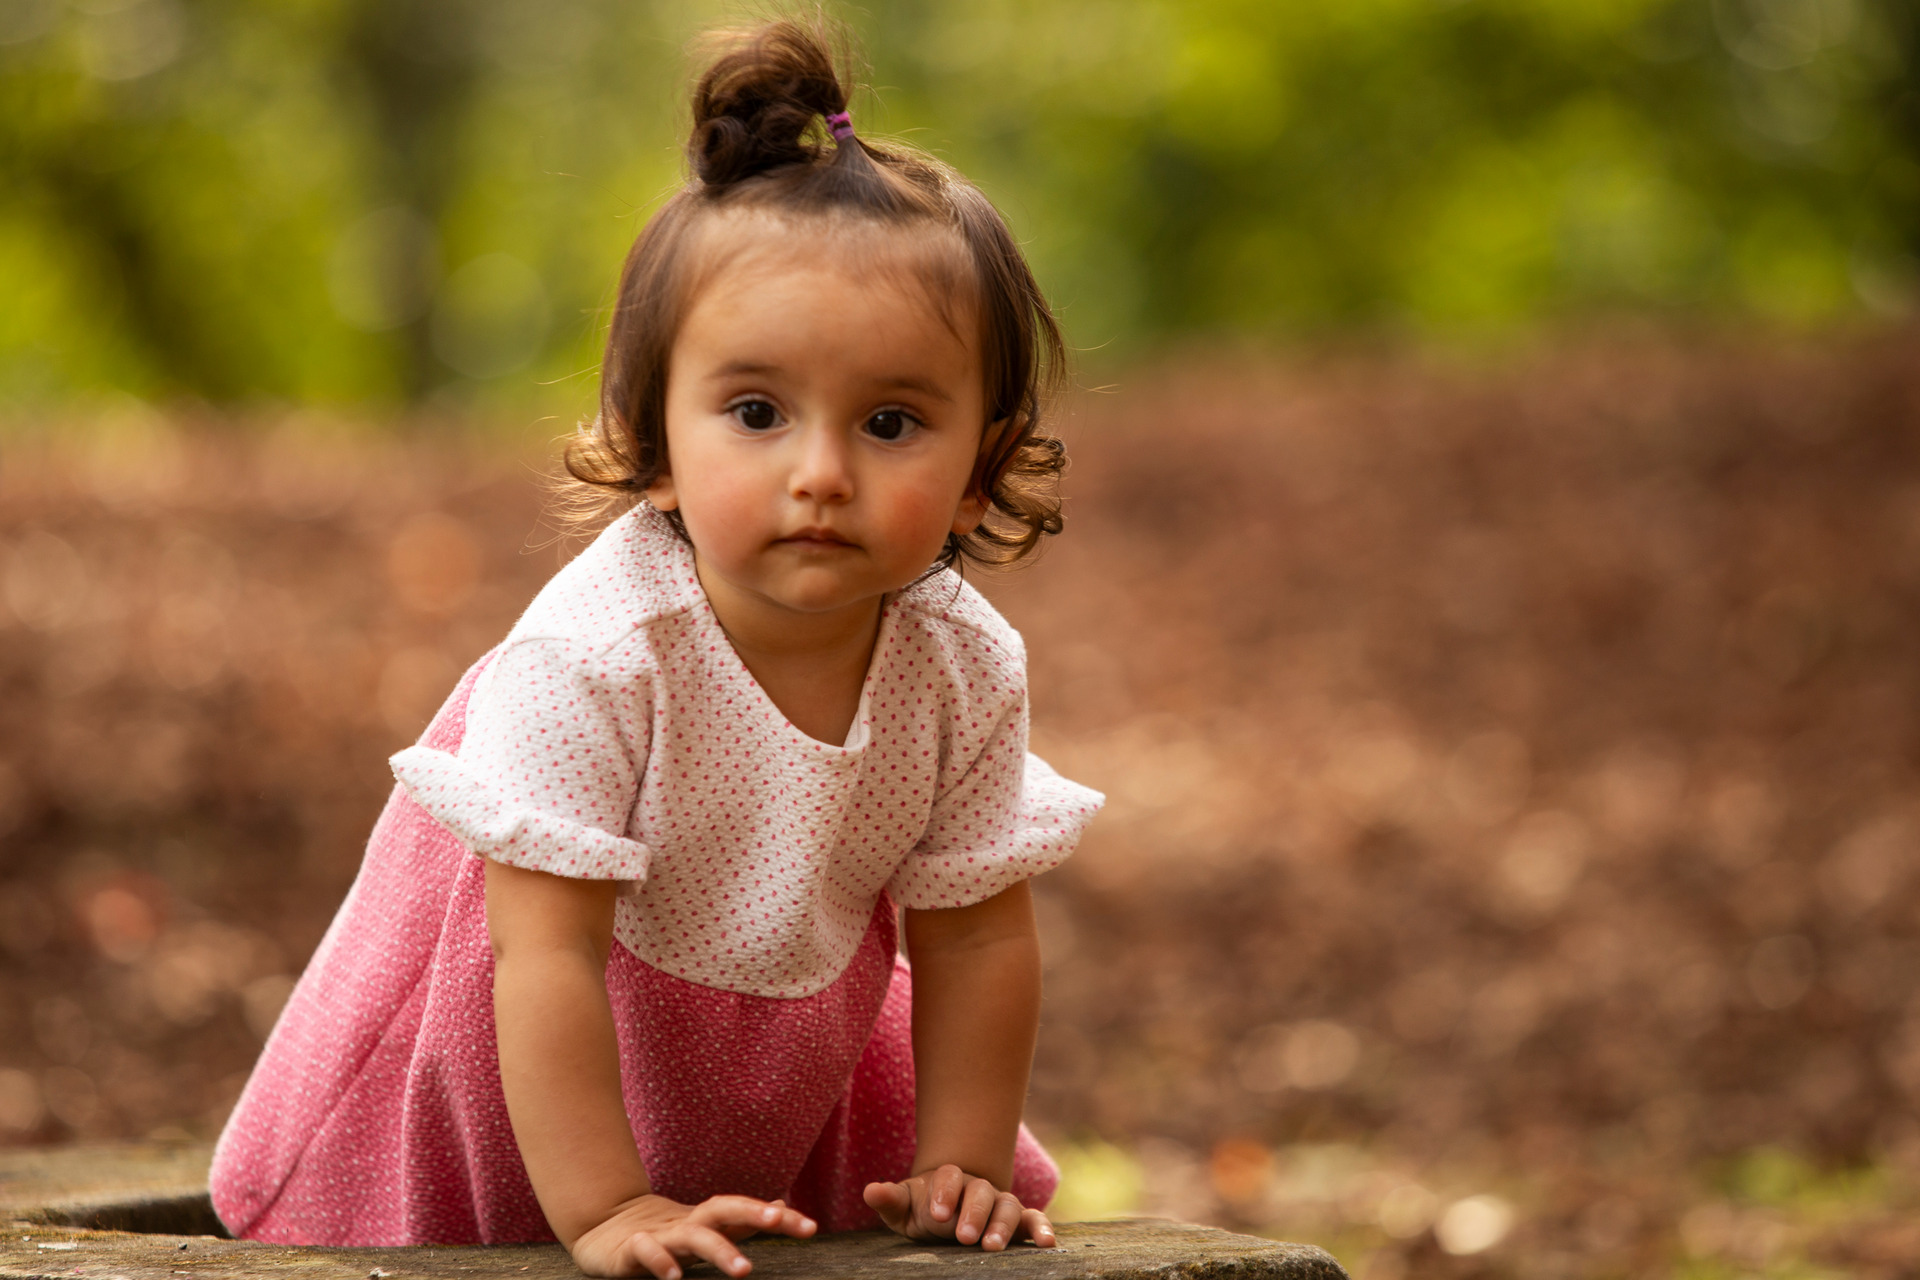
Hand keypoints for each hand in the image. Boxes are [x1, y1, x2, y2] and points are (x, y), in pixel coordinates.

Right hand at [568, 1193, 815, 1278]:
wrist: (603, 1227)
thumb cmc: (664, 1232)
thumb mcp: (705, 1226)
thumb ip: (740, 1221)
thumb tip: (781, 1205)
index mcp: (707, 1219)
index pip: (746, 1211)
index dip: (778, 1217)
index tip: (811, 1227)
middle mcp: (688, 1223)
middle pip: (723, 1210)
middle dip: (752, 1212)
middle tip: (781, 1219)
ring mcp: (661, 1235)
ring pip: (693, 1236)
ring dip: (719, 1249)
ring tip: (744, 1270)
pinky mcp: (631, 1250)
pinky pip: (647, 1253)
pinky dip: (660, 1262)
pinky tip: (674, 1279)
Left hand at [862, 1164, 1055, 1251]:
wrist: (950, 1211)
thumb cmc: (925, 1210)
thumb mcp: (904, 1208)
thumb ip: (891, 1199)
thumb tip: (870, 1191)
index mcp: (949, 1179)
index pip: (949, 1177)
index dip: (944, 1193)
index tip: (937, 1214)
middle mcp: (978, 1188)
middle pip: (981, 1192)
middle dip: (974, 1213)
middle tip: (964, 1236)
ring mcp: (1000, 1203)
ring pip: (1008, 1206)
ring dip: (1002, 1225)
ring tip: (991, 1247)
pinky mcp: (1018, 1222)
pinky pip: (1034, 1220)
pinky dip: (1042, 1228)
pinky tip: (1048, 1243)